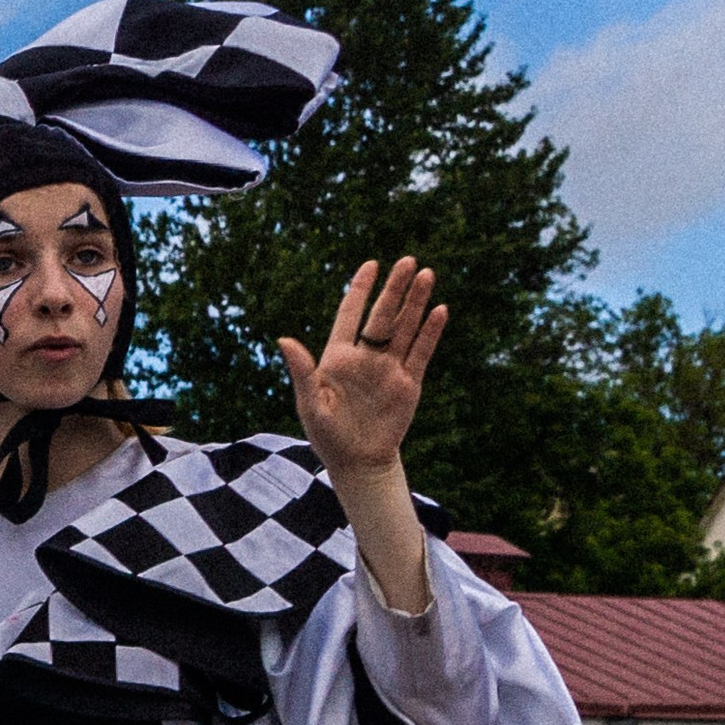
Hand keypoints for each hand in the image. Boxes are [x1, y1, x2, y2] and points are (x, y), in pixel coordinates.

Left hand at [276, 260, 446, 481]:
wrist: (358, 462)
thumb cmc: (328, 434)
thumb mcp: (310, 403)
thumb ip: (301, 370)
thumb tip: (283, 339)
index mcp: (338, 357)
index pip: (350, 314)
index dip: (361, 289)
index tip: (372, 264)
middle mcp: (366, 357)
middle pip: (383, 315)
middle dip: (396, 288)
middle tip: (409, 261)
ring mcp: (390, 368)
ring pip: (405, 328)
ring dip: (416, 303)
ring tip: (427, 275)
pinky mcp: (409, 383)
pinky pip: (421, 353)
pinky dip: (430, 332)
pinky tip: (440, 310)